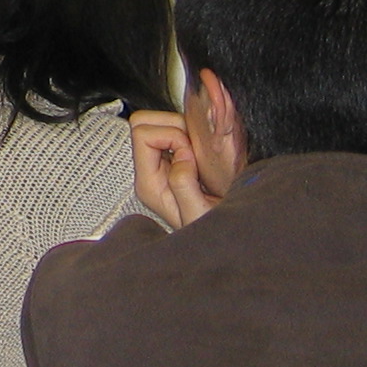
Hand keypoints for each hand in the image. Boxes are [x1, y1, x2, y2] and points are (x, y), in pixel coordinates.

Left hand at [129, 109, 218, 230]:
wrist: (224, 243)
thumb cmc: (211, 235)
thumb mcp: (198, 213)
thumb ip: (183, 184)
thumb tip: (181, 155)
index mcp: (149, 184)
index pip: (142, 134)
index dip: (171, 136)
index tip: (191, 155)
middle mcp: (151, 173)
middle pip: (145, 122)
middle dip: (176, 126)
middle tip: (197, 149)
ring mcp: (162, 167)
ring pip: (161, 124)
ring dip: (186, 131)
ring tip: (203, 156)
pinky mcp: (178, 162)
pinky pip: (178, 134)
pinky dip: (193, 136)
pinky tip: (205, 157)